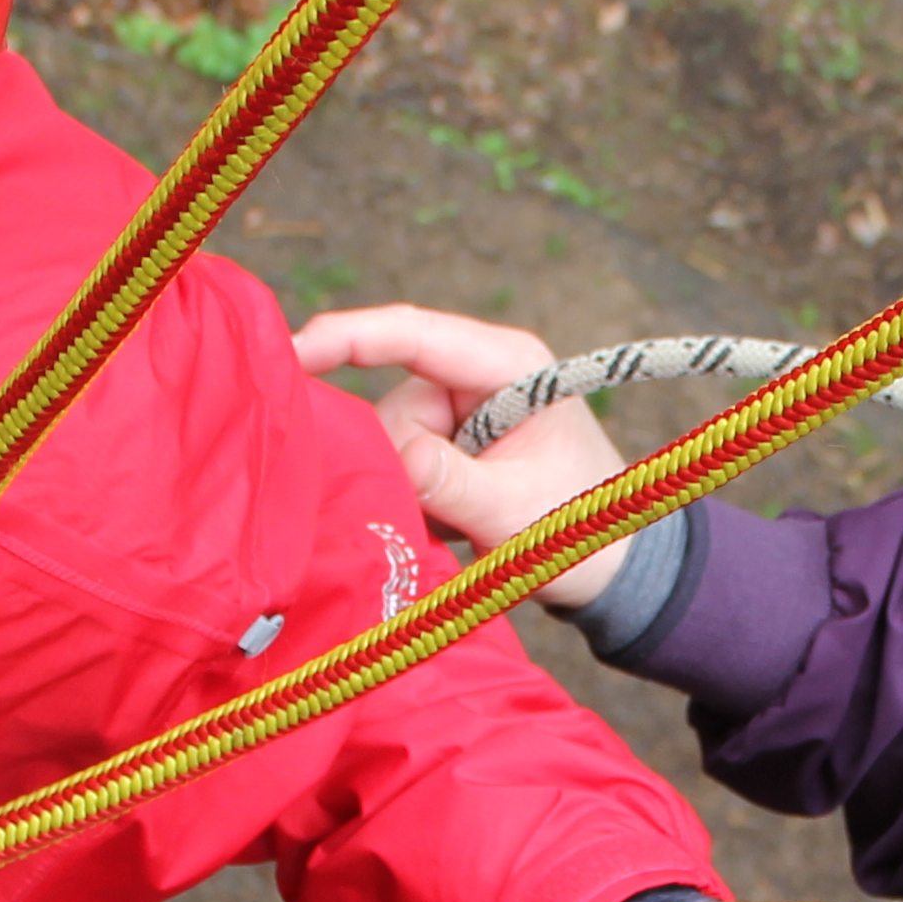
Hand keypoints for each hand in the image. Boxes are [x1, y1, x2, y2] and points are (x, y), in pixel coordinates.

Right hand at [297, 304, 636, 611]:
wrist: (609, 566)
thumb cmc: (579, 528)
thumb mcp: (515, 509)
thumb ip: (451, 482)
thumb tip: (393, 454)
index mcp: (508, 365)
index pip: (414, 334)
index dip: (349, 337)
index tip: (293, 353)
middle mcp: (477, 375)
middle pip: (394, 407)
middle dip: (401, 465)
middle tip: (448, 515)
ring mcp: (460, 409)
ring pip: (389, 443)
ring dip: (410, 491)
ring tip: (460, 524)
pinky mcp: (447, 441)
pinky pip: (398, 463)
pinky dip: (413, 498)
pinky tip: (450, 522)